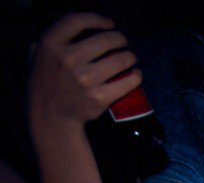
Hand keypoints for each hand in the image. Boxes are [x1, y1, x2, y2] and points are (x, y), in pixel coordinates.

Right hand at [28, 13, 140, 127]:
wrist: (51, 113)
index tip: (109, 24)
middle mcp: (68, 60)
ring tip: (130, 58)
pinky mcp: (99, 97)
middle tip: (123, 42)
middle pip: (106, 40)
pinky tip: (136, 74)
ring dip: (130, 57)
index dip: (97, 20)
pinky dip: (136, 77)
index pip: (78, 21)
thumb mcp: (38, 53)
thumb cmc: (48, 80)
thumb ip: (54, 37)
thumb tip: (78, 26)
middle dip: (119, 39)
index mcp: (51, 44)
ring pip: (120, 60)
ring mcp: (85, 80)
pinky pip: (128, 82)